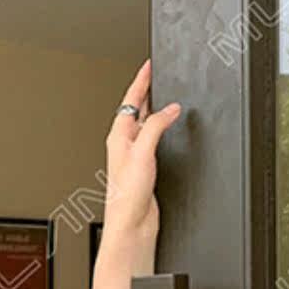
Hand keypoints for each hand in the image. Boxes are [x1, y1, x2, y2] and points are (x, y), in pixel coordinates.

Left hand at [104, 58, 180, 243]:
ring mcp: (135, 154)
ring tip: (163, 92)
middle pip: (138, 108)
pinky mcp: (145, 166)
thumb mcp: (142, 152)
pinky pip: (155, 138)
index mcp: (118, 135)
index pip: (131, 99)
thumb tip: (170, 109)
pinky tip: (169, 127)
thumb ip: (155, 127)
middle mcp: (124, 143)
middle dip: (148, 90)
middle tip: (157, 74)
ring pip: (147, 122)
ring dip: (155, 108)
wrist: (131, 224)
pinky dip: (162, 127)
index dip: (141, 80)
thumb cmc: (126, 196)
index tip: (149, 64)